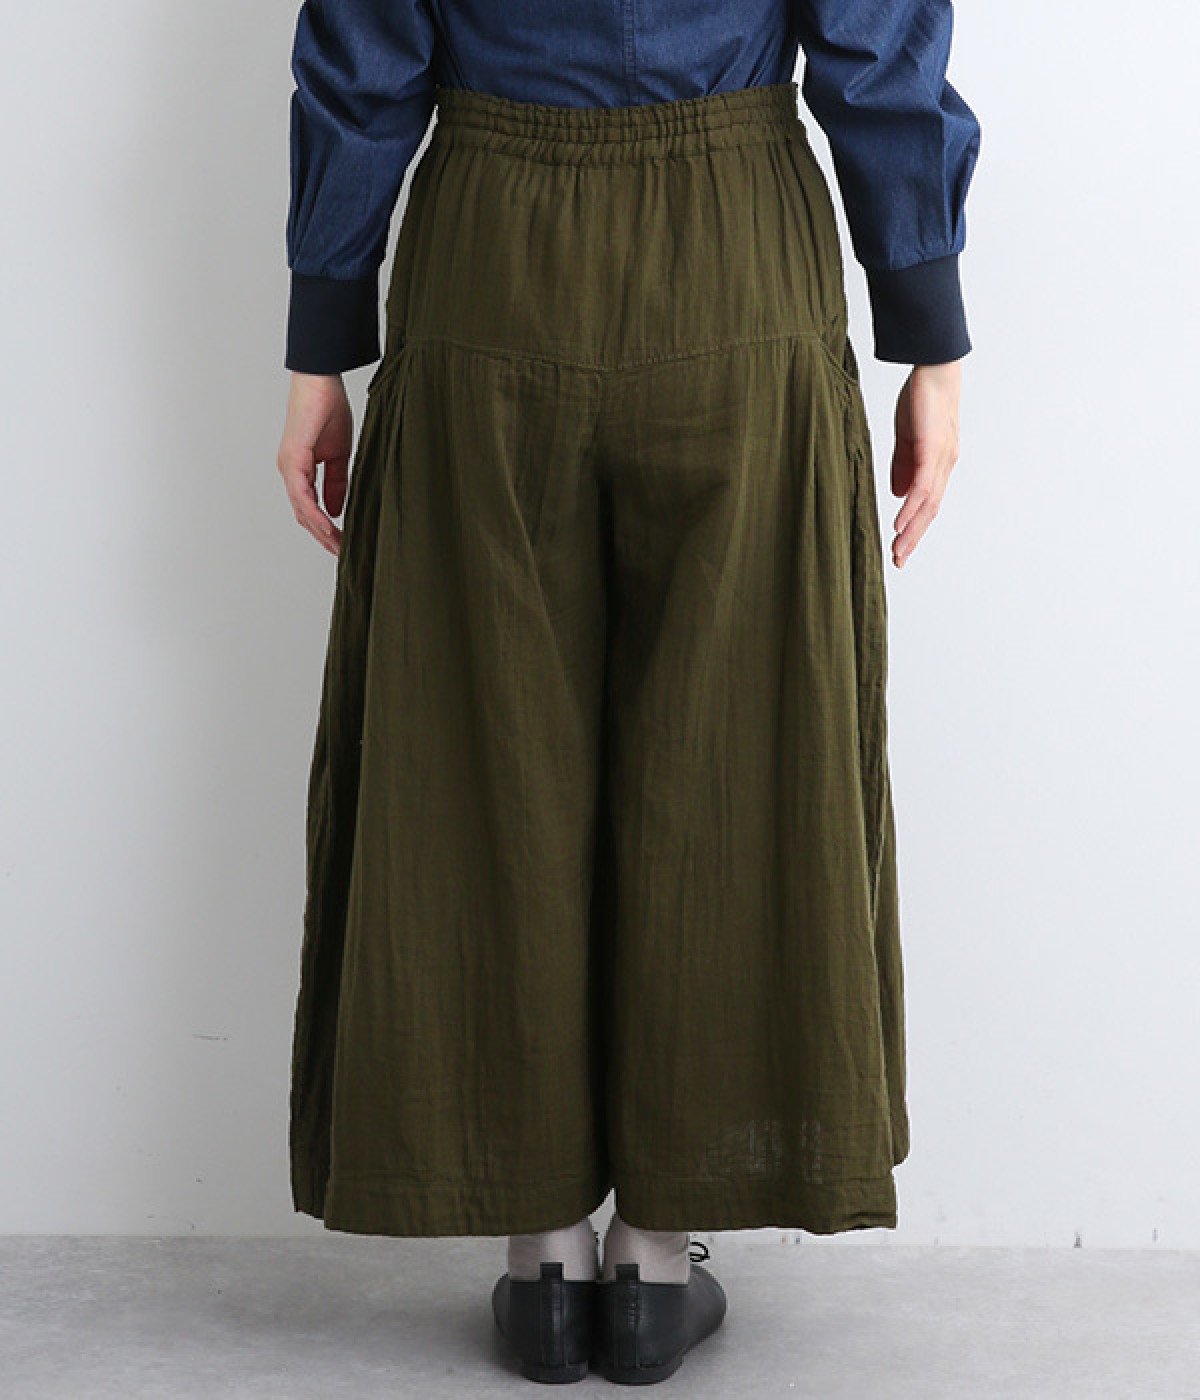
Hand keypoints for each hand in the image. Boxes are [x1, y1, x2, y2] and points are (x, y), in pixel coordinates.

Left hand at [277, 372, 353, 556]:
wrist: (321, 380)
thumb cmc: (328, 408)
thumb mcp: (339, 454)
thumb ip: (337, 482)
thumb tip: (336, 509)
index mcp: (300, 469)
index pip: (309, 507)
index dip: (325, 527)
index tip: (342, 542)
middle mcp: (290, 470)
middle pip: (303, 513)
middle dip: (323, 536)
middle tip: (341, 552)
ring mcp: (289, 465)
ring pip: (301, 508)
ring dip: (319, 530)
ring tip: (337, 546)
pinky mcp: (293, 458)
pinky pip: (302, 493)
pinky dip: (314, 512)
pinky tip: (328, 525)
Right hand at [888, 359, 961, 566]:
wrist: (935, 367)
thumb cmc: (921, 398)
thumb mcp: (907, 437)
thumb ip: (903, 466)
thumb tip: (899, 494)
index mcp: (938, 464)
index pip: (927, 503)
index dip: (914, 527)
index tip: (899, 547)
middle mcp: (944, 466)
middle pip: (930, 511)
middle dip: (913, 538)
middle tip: (899, 561)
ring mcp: (941, 459)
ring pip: (928, 504)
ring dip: (912, 530)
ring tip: (898, 551)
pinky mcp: (933, 449)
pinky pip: (923, 485)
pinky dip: (911, 507)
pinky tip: (899, 522)